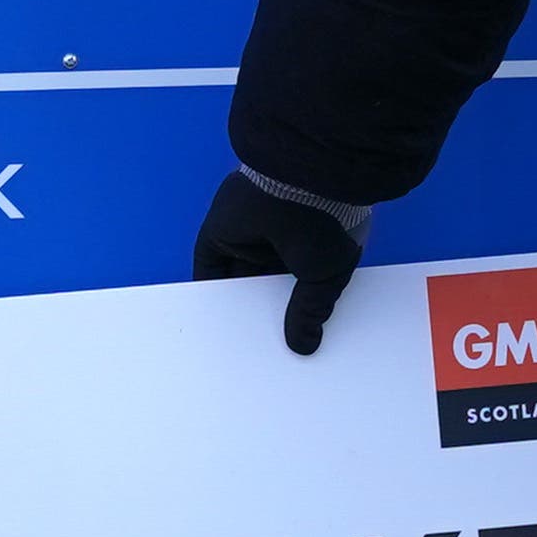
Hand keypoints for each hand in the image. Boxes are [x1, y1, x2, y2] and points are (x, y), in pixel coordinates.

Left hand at [191, 165, 366, 353]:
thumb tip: (305, 345)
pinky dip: (208, 291)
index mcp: (310, 249)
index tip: (290, 343)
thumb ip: (309, 311)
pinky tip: (212, 323)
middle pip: (262, 286)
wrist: (301, 185)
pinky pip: (209, 268)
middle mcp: (278, 243)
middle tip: (259, 351)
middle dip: (260, 314)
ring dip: (233, 308)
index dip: (291, 314)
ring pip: (235, 279)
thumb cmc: (328, 225)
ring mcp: (247, 238)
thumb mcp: (324, 277)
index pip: (295, 288)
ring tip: (234, 347)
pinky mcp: (220, 234)